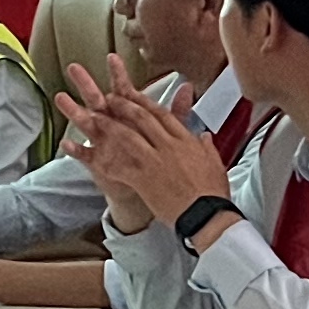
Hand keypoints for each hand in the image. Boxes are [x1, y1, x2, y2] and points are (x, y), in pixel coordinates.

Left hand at [57, 54, 233, 227]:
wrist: (206, 214)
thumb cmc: (212, 192)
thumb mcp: (215, 163)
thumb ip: (206, 146)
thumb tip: (204, 136)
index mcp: (186, 140)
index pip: (162, 115)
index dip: (145, 102)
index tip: (133, 94)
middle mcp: (169, 146)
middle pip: (142, 119)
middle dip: (124, 106)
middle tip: (110, 98)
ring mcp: (155, 161)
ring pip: (128, 137)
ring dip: (110, 125)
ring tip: (95, 117)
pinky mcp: (144, 179)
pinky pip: (120, 166)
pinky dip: (106, 161)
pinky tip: (93, 156)